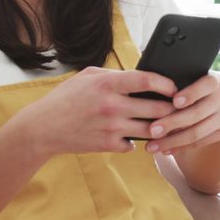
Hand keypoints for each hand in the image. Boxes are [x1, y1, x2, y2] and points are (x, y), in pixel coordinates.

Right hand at [13, 67, 176, 155]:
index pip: (146, 80)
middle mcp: (112, 106)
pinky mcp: (107, 145)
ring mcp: (111, 127)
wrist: (42, 128)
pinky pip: (134, 145)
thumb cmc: (65, 99)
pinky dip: (136, 142)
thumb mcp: (87, 77)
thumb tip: (139, 75)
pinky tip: (133, 137)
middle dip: (171, 109)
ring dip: (159, 128)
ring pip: (150, 130)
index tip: (174, 88)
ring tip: (161, 124)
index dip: (165, 83)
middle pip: (156, 109)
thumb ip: (113, 75)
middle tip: (177, 109)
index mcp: (107, 84)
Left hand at [144, 73, 219, 154]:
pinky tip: (165, 150)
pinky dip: (181, 147)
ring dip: (172, 141)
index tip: (174, 102)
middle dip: (172, 123)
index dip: (190, 94)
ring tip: (152, 146)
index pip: (204, 87)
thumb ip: (184, 83)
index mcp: (215, 82)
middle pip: (196, 114)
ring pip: (196, 133)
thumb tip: (154, 92)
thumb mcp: (200, 78)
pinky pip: (199, 142)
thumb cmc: (206, 87)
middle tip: (152, 130)